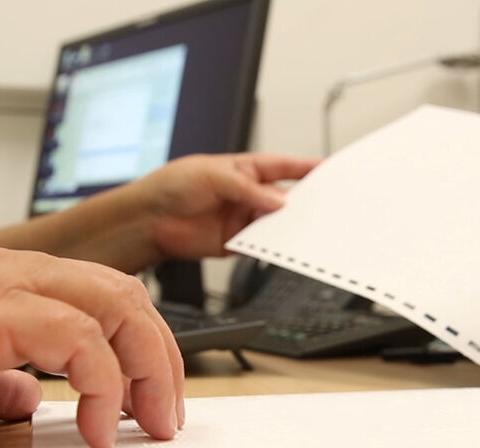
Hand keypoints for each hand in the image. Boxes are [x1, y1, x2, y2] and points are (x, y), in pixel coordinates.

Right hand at [0, 248, 181, 447]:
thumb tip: (32, 402)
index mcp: (5, 279)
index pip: (105, 296)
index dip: (144, 349)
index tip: (153, 404)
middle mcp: (9, 270)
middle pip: (126, 296)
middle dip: (162, 360)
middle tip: (167, 420)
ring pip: (114, 305)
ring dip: (146, 371)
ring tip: (147, 427)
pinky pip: (73, 338)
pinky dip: (102, 384)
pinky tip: (96, 429)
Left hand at [129, 153, 318, 259]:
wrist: (148, 219)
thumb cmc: (173, 185)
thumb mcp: (213, 176)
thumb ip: (247, 189)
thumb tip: (278, 201)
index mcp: (246, 169)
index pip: (285, 167)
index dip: (308, 168)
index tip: (330, 171)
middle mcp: (248, 194)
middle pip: (285, 198)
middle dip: (305, 203)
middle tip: (324, 208)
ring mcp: (243, 219)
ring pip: (276, 224)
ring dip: (290, 228)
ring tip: (306, 230)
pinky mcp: (235, 243)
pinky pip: (260, 246)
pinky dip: (272, 248)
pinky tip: (280, 247)